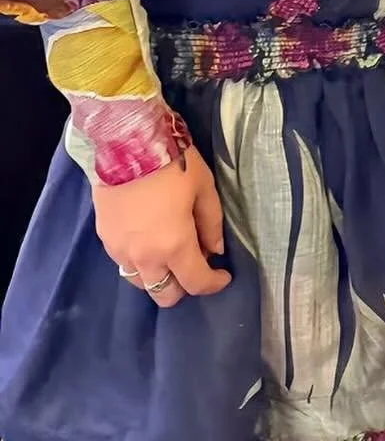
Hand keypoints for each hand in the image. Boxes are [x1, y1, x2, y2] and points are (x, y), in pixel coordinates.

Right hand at [93, 146, 230, 306]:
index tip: (223, 275)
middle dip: (184, 287)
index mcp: (174, 246)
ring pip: (142, 283)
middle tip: (194, 263)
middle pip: (164, 295)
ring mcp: (120, 251)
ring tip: (169, 252)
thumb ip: (211, 223)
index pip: (196, 282)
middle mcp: (145, 258)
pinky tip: (148, 240)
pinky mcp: (105, 240)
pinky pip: (125, 264)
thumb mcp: (204, 188)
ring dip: (159, 276)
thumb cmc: (172, 163)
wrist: (125, 144)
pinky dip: (140, 261)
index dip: (214, 283)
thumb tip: (214, 250)